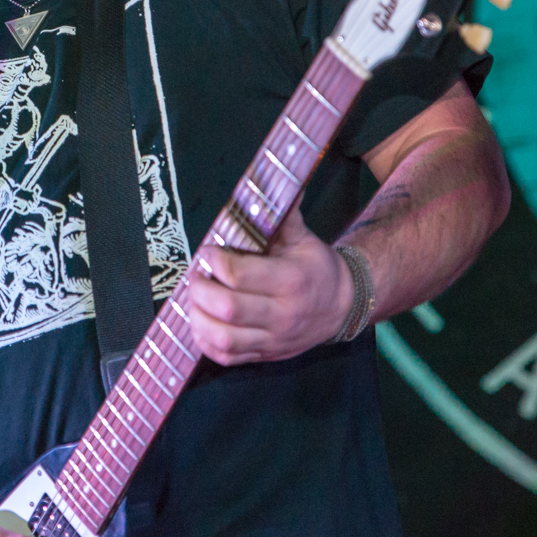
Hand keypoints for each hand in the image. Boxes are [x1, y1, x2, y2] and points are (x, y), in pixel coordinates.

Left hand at [186, 207, 352, 364]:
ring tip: (195, 299)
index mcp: (291, 280)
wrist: (341, 305)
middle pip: (227, 308)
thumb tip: (268, 179)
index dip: (215, 261)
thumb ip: (282, 213)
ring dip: (197, 317)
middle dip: (200, 289)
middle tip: (195, 275)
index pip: (240, 275)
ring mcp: (273, 340)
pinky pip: (226, 357)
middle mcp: (283, 314)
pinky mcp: (264, 355)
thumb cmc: (315, 266)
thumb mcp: (303, 237)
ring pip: (222, 338)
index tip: (208, 251)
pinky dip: (204, 340)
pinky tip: (202, 321)